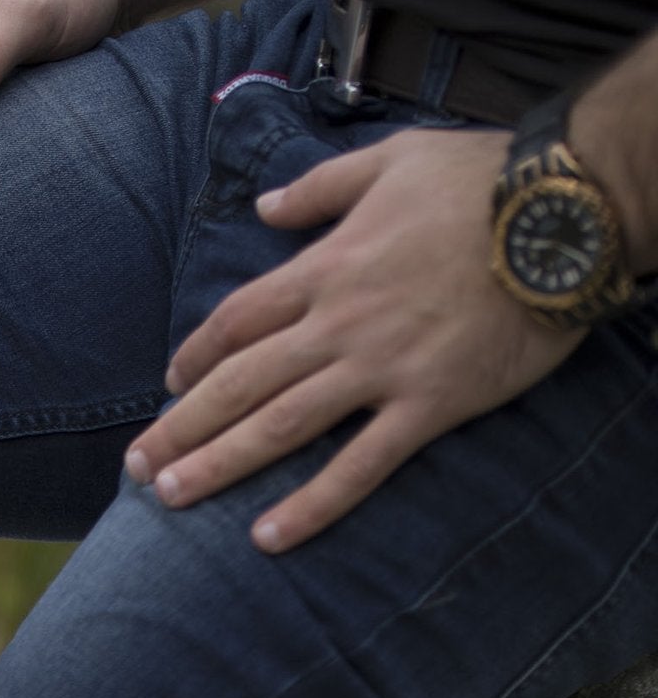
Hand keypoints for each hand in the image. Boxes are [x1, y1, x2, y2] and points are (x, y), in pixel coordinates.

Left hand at [125, 127, 580, 551]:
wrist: (563, 212)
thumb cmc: (482, 179)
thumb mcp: (392, 160)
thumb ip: (320, 187)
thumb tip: (266, 207)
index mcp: (327, 266)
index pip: (239, 319)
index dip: (196, 355)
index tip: (170, 386)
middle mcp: (339, 322)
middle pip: (240, 381)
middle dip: (181, 425)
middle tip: (136, 468)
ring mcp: (380, 368)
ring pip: (281, 425)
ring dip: (219, 464)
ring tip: (169, 500)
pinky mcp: (427, 406)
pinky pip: (359, 466)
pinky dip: (312, 505)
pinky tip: (267, 538)